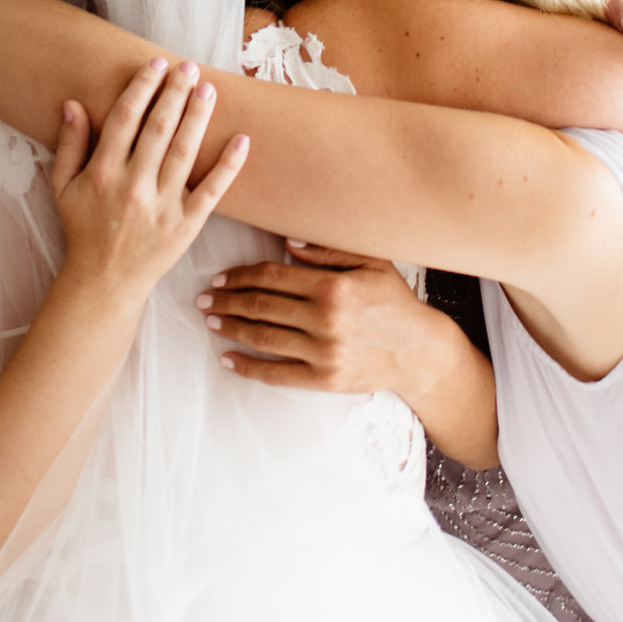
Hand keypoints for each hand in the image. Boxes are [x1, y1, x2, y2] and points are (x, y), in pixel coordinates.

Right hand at [47, 58, 249, 303]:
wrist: (104, 281)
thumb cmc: (84, 230)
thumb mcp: (64, 188)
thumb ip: (69, 145)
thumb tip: (74, 104)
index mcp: (104, 174)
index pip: (125, 119)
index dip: (142, 87)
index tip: (156, 64)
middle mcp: (133, 186)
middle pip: (159, 129)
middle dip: (175, 92)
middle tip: (188, 66)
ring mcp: (163, 207)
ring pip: (185, 152)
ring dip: (199, 117)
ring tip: (209, 89)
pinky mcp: (186, 226)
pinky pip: (212, 191)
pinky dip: (229, 165)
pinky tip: (242, 139)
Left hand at [202, 240, 461, 400]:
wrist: (419, 351)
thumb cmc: (394, 301)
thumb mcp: (371, 263)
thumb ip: (328, 251)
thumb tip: (286, 242)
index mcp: (332, 286)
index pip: (272, 276)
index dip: (241, 276)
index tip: (220, 277)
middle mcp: (325, 319)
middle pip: (261, 306)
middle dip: (226, 301)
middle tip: (203, 299)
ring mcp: (324, 352)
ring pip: (263, 338)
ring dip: (231, 328)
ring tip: (210, 322)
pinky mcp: (324, 379)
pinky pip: (277, 373)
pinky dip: (248, 367)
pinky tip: (228, 359)